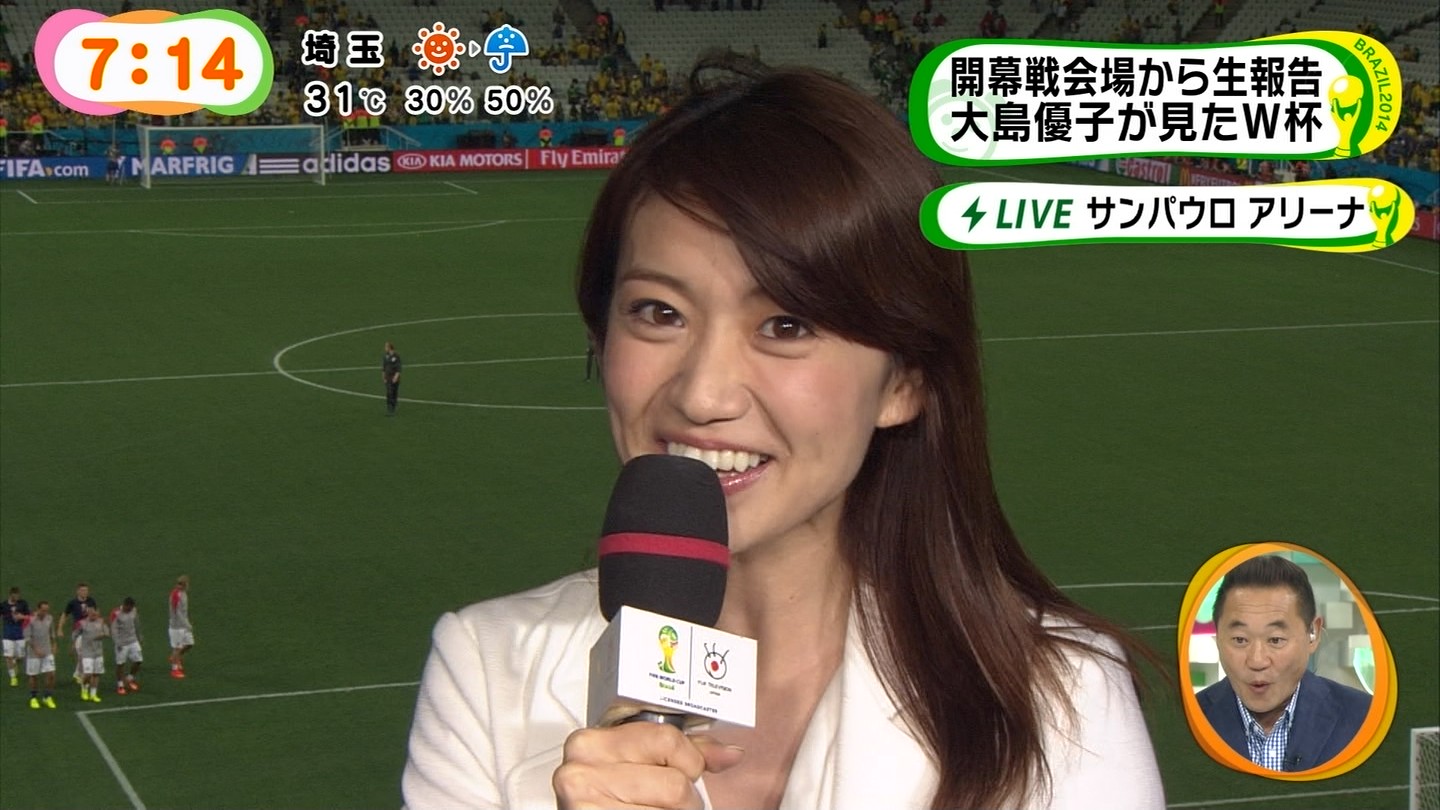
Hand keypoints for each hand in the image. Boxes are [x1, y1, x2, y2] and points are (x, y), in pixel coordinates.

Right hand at [553, 723, 743, 809]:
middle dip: (684, 801)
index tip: (684, 773)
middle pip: (675, 783)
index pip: (667, 739)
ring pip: (672, 807)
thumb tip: (731, 754)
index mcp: (591, 742)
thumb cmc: (607, 802)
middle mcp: (582, 770)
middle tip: (662, 805)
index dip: (689, 763)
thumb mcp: (637, 767)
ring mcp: (584, 801)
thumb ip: (681, 753)